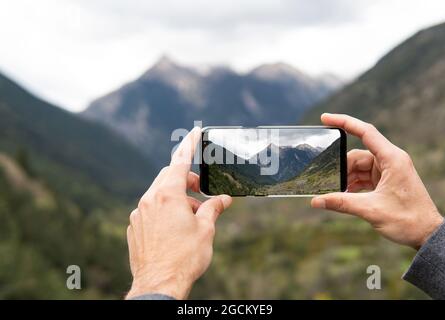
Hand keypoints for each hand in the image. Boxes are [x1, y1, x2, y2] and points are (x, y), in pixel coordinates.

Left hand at [126, 127, 231, 298]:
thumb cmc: (184, 257)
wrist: (159, 284)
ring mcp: (138, 214)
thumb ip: (213, 208)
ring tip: (191, 216)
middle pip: (168, 177)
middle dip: (185, 179)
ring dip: (176, 197)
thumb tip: (223, 199)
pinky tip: (174, 228)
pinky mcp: (134, 227)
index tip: (194, 131)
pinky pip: (149, 210)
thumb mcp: (205, 229)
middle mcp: (149, 200)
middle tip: (200, 191)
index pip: (179, 161)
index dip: (189, 145)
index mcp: (167, 196)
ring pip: (158, 194)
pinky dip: (163, 210)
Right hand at [311, 113, 442, 249]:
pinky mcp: (386, 181)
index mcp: (392, 159)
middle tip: (328, 183)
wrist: (426, 234)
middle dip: (341, 168)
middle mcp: (390, 161)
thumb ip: (341, 203)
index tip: (325, 118)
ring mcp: (388, 171)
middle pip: (357, 155)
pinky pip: (364, 177)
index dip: (344, 122)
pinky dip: (353, 184)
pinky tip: (344, 195)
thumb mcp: (371, 210)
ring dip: (346, 179)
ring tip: (336, 193)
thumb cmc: (407, 220)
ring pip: (359, 167)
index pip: (365, 132)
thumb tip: (316, 201)